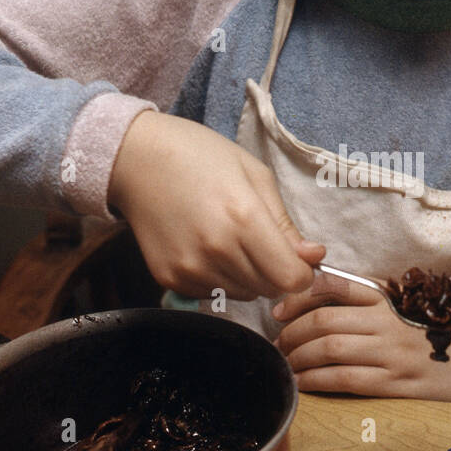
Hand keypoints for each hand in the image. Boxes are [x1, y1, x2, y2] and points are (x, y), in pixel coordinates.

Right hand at [107, 111, 325, 299]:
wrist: (137, 160)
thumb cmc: (201, 157)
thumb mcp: (255, 176)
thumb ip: (285, 223)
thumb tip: (313, 256)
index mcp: (244, 219)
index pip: (291, 278)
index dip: (303, 272)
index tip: (299, 257)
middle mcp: (217, 250)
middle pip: (269, 289)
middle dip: (277, 271)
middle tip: (262, 241)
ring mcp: (190, 268)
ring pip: (243, 294)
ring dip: (249, 276)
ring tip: (231, 239)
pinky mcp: (170, 278)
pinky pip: (213, 293)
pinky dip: (220, 278)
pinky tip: (207, 247)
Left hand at [272, 270, 450, 402]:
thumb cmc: (420, 339)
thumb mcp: (394, 311)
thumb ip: (357, 303)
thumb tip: (303, 303)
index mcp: (385, 299)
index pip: (335, 285)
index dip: (299, 296)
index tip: (278, 310)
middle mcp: (388, 322)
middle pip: (325, 321)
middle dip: (291, 334)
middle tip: (278, 345)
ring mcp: (392, 353)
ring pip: (329, 350)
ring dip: (298, 359)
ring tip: (287, 365)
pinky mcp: (394, 384)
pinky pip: (344, 379)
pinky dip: (315, 381)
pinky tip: (302, 385)